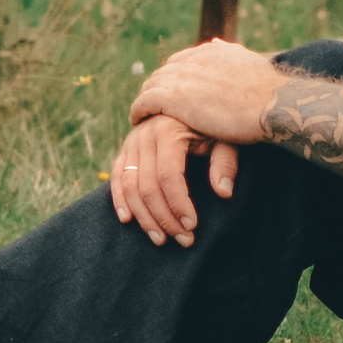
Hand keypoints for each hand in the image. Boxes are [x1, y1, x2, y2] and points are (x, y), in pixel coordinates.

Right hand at [108, 113, 238, 246]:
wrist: (192, 102)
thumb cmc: (212, 125)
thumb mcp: (225, 137)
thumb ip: (225, 163)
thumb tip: (224, 193)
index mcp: (168, 129)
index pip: (168, 176)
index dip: (179, 204)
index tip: (192, 226)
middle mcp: (144, 135)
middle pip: (147, 186)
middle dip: (164, 218)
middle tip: (183, 240)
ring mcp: (132, 142)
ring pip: (129, 186)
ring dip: (144, 217)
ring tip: (161, 239)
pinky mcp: (125, 150)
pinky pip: (117, 177)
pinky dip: (120, 199)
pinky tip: (128, 219)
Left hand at [128, 37, 283, 146]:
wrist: (273, 104)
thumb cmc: (271, 93)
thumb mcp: (250, 63)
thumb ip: (230, 54)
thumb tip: (217, 42)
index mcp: (213, 52)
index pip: (182, 61)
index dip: (175, 77)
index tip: (173, 91)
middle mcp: (195, 60)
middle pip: (164, 72)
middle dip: (158, 87)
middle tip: (153, 104)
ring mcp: (183, 78)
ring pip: (152, 85)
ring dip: (146, 98)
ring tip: (143, 113)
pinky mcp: (174, 98)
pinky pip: (145, 101)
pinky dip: (139, 109)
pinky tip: (137, 119)